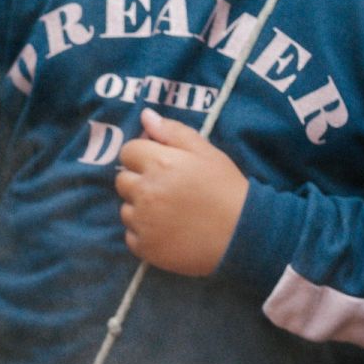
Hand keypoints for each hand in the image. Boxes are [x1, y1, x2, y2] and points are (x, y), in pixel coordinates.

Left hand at [115, 108, 249, 275]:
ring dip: (140, 208)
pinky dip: (144, 233)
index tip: (160, 165)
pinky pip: (131, 236)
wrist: (241, 233)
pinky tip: (167, 231)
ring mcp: (142, 222)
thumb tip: (145, 115)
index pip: (128, 151)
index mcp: (158, 163)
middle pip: (122, 180)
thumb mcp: (205, 152)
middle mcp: (144, 192)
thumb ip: (173, 132)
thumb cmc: (225, 188)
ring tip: (169, 212)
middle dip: (139, 180)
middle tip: (166, 189)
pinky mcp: (144, 247)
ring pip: (125, 209)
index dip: (143, 155)